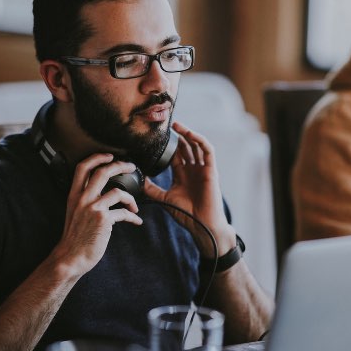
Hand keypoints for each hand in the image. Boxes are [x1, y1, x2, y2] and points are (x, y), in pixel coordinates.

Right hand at [53, 154, 142, 277]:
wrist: (70, 257)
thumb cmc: (75, 237)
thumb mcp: (74, 212)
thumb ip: (85, 200)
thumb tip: (103, 192)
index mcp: (74, 195)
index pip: (82, 168)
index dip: (97, 157)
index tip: (109, 156)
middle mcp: (83, 199)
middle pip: (103, 172)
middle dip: (120, 165)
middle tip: (131, 167)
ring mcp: (93, 208)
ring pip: (118, 192)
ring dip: (131, 198)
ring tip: (135, 205)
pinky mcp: (103, 220)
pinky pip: (124, 213)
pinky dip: (133, 217)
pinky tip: (136, 221)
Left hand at [143, 122, 235, 256]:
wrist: (202, 224)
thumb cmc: (186, 214)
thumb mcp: (164, 198)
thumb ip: (152, 189)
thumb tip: (138, 179)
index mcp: (182, 174)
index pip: (176, 154)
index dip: (168, 144)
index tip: (157, 135)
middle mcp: (193, 169)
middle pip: (186, 146)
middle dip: (178, 135)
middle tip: (167, 125)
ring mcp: (202, 168)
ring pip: (196, 145)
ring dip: (188, 134)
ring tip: (177, 125)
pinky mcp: (211, 169)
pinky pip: (208, 150)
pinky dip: (200, 140)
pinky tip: (190, 134)